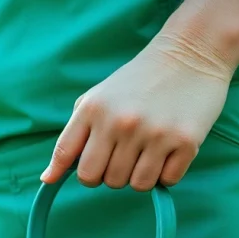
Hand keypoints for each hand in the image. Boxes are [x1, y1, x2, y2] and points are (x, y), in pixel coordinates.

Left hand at [40, 34, 233, 190]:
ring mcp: (154, 133)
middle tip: (123, 156)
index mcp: (93, 110)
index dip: (79, 172)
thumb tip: (47, 179)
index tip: (90, 169)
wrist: (191, 52)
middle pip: (101, 179)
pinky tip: (168, 151)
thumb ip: (71, 137)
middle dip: (109, 175)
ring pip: (134, 185)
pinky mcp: (185, 142)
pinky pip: (166, 181)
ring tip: (147, 152)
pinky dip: (166, 173)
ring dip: (139, 176)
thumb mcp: (96, 100)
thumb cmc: (137, 81)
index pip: (69, 160)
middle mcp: (120, 123)